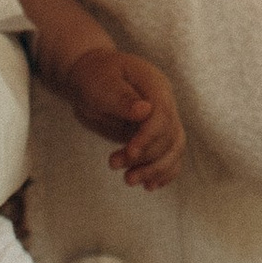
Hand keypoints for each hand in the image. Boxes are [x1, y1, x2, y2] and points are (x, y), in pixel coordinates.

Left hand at [62, 46, 183, 187]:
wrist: (88, 77)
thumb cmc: (92, 76)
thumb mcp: (101, 84)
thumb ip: (121, 98)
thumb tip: (145, 111)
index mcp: (155, 85)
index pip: (163, 116)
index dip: (149, 138)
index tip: (129, 153)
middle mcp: (164, 102)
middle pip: (170, 136)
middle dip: (146, 157)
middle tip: (114, 165)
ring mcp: (162, 119)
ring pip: (173, 149)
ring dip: (154, 169)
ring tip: (129, 180)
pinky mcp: (155, 135)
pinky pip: (168, 155)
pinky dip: (163, 172)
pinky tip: (149, 186)